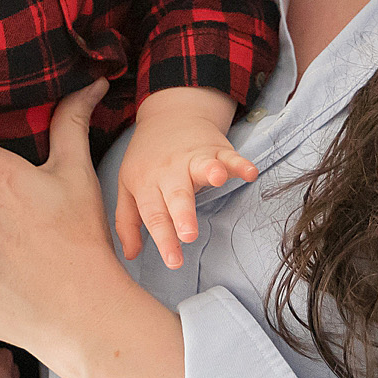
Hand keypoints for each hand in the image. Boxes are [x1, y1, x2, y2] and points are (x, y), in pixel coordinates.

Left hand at [113, 92, 256, 268]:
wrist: (168, 116)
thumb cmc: (147, 160)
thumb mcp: (128, 187)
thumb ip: (128, 222)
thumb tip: (131, 255)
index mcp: (147, 184)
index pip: (154, 215)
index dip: (164, 240)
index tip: (174, 262)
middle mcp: (169, 171)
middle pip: (177, 195)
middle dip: (183, 214)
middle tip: (188, 235)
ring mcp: (193, 158)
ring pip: (202, 167)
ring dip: (211, 172)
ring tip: (219, 179)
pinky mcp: (216, 149)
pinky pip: (230, 156)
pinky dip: (241, 163)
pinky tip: (250, 172)